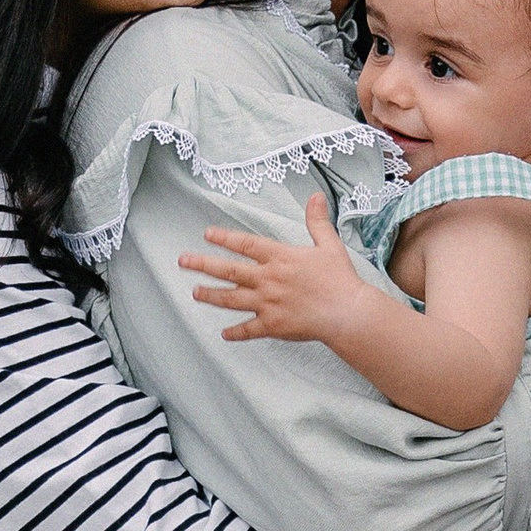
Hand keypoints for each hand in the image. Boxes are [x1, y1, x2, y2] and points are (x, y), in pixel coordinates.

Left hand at [180, 195, 370, 344]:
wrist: (347, 312)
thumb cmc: (340, 279)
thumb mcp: (329, 244)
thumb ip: (317, 221)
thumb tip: (316, 197)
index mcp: (279, 257)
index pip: (245, 244)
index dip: (224, 238)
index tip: (207, 234)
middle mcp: (268, 279)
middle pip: (228, 270)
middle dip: (203, 264)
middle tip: (183, 261)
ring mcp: (267, 303)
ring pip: (231, 299)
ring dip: (210, 295)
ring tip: (195, 292)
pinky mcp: (273, 325)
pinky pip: (248, 330)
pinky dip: (235, 333)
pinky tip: (224, 333)